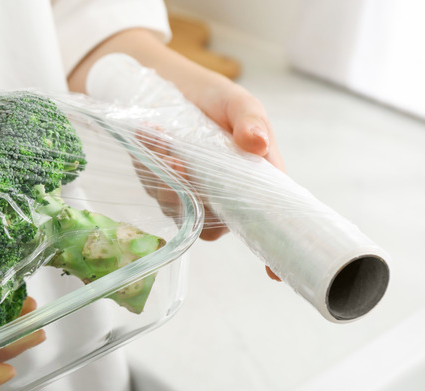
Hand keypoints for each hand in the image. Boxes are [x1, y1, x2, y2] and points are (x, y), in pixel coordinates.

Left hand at [68, 28, 284, 279]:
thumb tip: (256, 144)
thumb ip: (249, 120)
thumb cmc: (211, 97)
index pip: (267, 221)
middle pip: (216, 225)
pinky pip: (155, 188)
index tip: (274, 275)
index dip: (272, 251)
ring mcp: (188, 194)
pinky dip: (151, 163)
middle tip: (182, 163)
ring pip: (180, 209)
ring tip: (163, 142)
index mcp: (251, 181)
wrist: (164, 83)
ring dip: (169, 179)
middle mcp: (221, 195)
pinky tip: (150, 133)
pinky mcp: (159, 185)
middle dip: (198, 201)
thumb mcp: (236, 102)